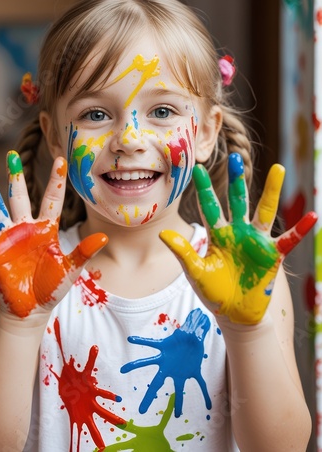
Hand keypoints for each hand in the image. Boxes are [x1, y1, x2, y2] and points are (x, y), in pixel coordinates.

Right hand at [0, 151, 106, 318]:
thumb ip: (83, 251)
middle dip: (16, 175)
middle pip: (20, 196)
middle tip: (13, 153)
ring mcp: (8, 237)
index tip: (60, 160)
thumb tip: (104, 237)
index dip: (56, 180)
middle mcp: (26, 228)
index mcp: (47, 229)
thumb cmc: (51, 288)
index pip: (52, 199)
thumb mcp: (70, 269)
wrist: (31, 310)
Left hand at [160, 153, 316, 324]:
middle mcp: (238, 231)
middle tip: (234, 156)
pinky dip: (300, 229)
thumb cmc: (213, 292)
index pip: (209, 206)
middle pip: (237, 200)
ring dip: (272, 191)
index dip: (204, 188)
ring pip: (264, 211)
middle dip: (236, 180)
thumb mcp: (196, 272)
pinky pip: (288, 239)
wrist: (234, 314)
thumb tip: (163, 233)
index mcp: (217, 234)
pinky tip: (312, 216)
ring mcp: (256, 241)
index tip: (197, 168)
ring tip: (278, 168)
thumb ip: (184, 252)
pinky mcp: (273, 255)